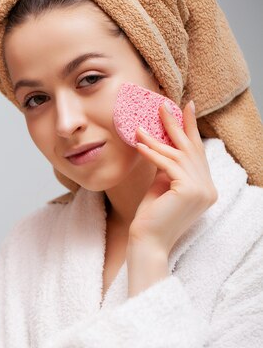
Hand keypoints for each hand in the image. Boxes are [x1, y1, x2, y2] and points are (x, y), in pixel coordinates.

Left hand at [130, 100, 217, 253]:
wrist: (147, 241)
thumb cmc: (150, 216)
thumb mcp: (162, 186)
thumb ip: (167, 168)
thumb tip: (161, 144)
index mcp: (205, 188)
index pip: (196, 154)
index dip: (190, 130)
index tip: (185, 107)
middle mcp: (208, 188)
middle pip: (190, 150)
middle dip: (177, 125)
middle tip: (164, 106)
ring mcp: (202, 190)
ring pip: (177, 156)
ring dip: (157, 139)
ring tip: (139, 126)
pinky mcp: (189, 191)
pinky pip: (168, 165)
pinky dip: (152, 153)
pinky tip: (139, 144)